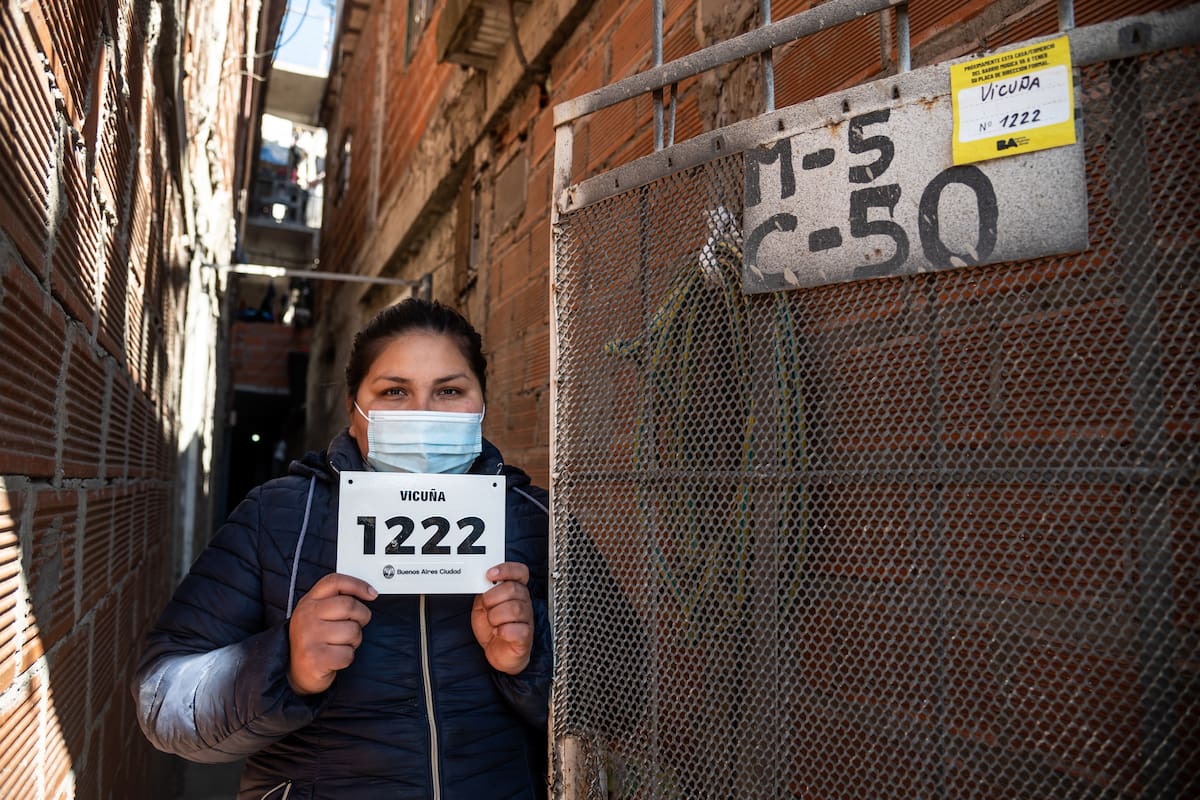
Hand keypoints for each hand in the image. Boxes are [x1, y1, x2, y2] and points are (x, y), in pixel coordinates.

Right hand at [287, 573, 376, 694]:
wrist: (296, 672)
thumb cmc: (315, 640)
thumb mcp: (319, 614)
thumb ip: (337, 600)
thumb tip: (370, 592)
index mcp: (309, 602)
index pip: (335, 581)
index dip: (357, 584)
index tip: (372, 594)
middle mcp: (306, 616)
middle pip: (349, 605)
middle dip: (361, 617)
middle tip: (356, 626)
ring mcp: (309, 637)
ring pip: (352, 631)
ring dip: (354, 641)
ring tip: (341, 644)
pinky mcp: (315, 658)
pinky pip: (347, 654)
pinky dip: (347, 658)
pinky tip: (335, 658)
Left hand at [471, 562, 533, 674]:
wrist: (497, 651)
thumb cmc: (492, 627)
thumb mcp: (483, 605)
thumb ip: (484, 591)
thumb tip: (481, 580)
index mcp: (515, 590)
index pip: (520, 572)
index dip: (506, 569)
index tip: (490, 575)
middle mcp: (524, 602)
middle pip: (513, 589)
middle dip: (493, 598)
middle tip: (486, 608)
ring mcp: (527, 619)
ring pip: (514, 609)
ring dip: (495, 616)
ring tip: (492, 622)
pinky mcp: (525, 636)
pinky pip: (517, 629)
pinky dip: (502, 631)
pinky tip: (498, 632)